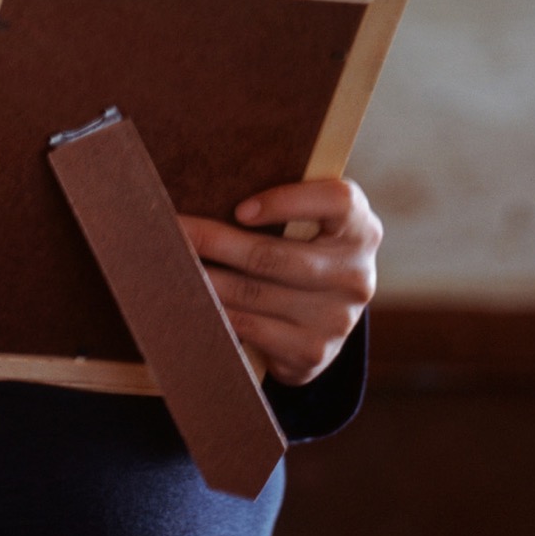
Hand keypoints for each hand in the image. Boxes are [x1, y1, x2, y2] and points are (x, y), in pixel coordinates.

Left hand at [177, 178, 380, 387]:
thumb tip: (212, 184)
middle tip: (173, 231)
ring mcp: (337, 318)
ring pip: (255, 293)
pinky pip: (252, 328)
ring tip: (172, 266)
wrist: (327, 319)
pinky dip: (216, 312)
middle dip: (215, 241)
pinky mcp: (313, 352)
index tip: (240, 209)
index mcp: (361, 229)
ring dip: (206, 280)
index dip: (288, 201)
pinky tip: (192, 300)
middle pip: (276, 255)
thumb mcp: (314, 224)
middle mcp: (355, 274)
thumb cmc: (306, 250)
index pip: (336, 201)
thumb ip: (288, 204)